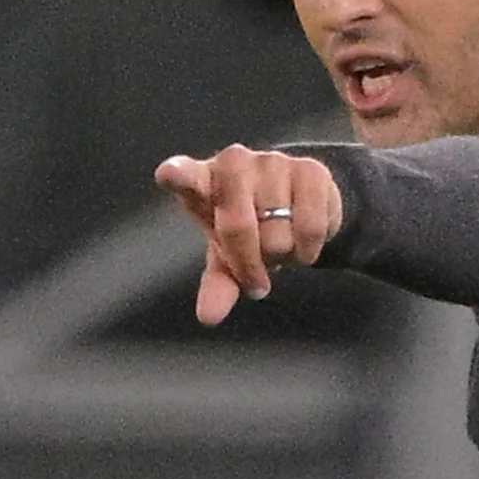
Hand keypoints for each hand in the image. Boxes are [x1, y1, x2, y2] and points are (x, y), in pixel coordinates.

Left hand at [154, 144, 343, 323]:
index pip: (184, 175)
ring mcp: (272, 161)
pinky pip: (310, 228)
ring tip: (281, 244)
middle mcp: (233, 163)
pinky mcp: (310, 168)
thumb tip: (209, 316)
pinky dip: (308, 249)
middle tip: (257, 272)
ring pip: (277, 234)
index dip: (177, 175)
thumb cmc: (248, 228)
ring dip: (283, 254)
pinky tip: (303, 240)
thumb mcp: (227, 258)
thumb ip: (217, 285)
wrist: (296, 203)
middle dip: (249, 263)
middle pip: (236, 227)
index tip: (168, 174)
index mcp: (201, 182)